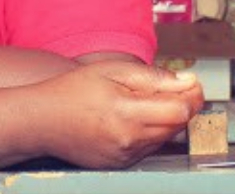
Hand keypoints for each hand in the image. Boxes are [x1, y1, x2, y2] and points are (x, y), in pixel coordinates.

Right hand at [33, 61, 203, 168]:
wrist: (42, 121)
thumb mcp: (111, 71)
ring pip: (165, 138)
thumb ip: (151, 77)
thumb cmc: (72, 91)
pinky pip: (148, 148)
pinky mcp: (121, 164)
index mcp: (127, 113)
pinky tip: (134, 117)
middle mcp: (129, 140)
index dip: (191, 95)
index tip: (192, 83)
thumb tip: (186, 82)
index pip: (180, 110)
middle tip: (176, 88)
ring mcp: (125, 156)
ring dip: (167, 119)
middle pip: (177, 126)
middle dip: (183, 105)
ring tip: (147, 100)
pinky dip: (150, 132)